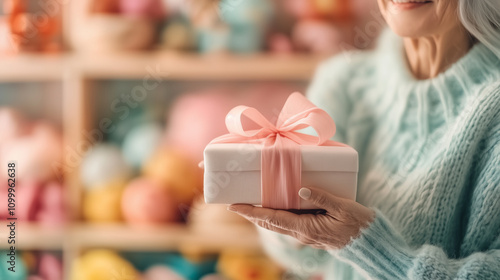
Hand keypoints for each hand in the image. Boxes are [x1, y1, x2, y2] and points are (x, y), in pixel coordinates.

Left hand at [228, 187, 374, 250]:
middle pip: (270, 223)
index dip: (252, 212)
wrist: (370, 243)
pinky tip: (274, 206)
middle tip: (234, 204)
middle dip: (251, 214)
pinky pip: (288, 223)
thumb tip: (301, 188)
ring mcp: (306, 234)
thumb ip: (322, 197)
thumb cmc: (359, 225)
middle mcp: (302, 233)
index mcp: (307, 228)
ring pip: (278, 224)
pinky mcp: (311, 232)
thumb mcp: (344, 207)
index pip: (272, 219)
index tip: (235, 206)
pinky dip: (276, 215)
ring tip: (249, 204)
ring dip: (262, 215)